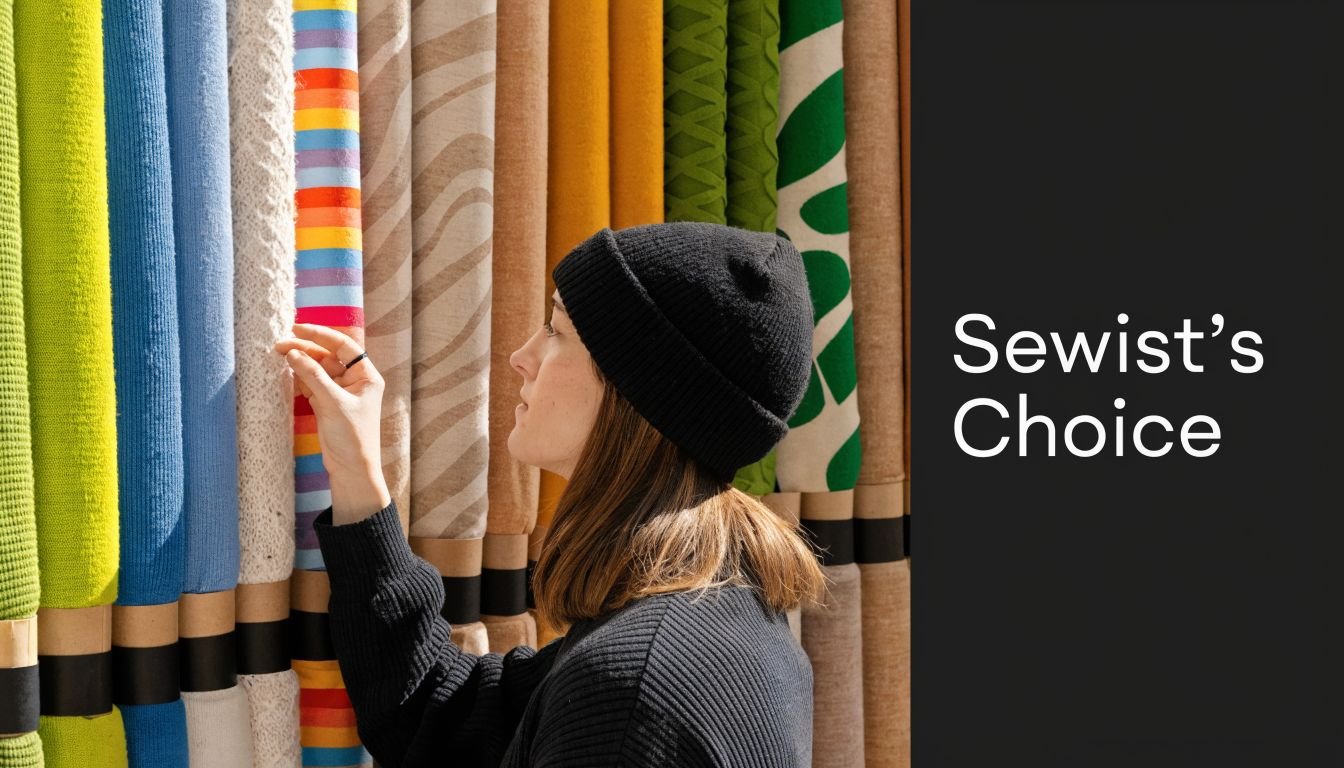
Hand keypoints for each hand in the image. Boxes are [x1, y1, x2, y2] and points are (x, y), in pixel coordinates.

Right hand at [275, 324, 390, 523]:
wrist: (351, 470)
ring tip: (278, 355)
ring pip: (317, 368)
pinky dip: (299, 377)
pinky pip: (311, 383)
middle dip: (305, 348)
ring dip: (300, 362)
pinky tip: (286, 371)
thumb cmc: (352, 437)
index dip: (320, 334)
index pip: (343, 345)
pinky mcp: (326, 403)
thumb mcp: (333, 403)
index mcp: (366, 376)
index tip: (297, 328)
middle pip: (327, 355)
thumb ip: (313, 376)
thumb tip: (293, 352)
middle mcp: (355, 380)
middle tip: (279, 345)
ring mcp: (339, 392)